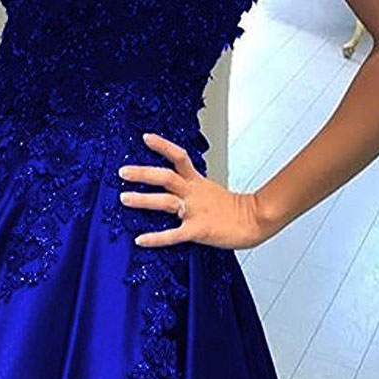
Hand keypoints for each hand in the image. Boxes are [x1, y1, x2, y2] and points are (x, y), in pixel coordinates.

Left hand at [119, 133, 268, 250]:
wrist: (255, 220)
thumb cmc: (233, 209)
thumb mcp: (210, 191)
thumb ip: (191, 189)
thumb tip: (174, 190)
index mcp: (197, 182)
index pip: (179, 156)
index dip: (162, 146)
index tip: (145, 138)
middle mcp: (193, 193)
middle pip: (165, 177)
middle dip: (143, 173)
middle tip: (123, 172)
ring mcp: (195, 211)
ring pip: (165, 202)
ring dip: (143, 200)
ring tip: (124, 198)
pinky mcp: (198, 230)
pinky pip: (173, 234)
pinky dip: (156, 238)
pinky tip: (140, 240)